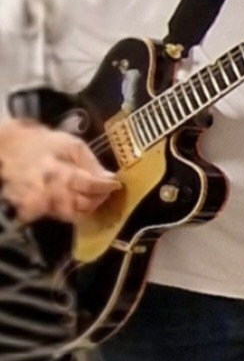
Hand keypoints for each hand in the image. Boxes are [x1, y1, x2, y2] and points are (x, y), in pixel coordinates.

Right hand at [0, 121, 116, 222]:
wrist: (10, 149)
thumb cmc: (45, 144)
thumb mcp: (71, 145)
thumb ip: (91, 163)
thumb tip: (110, 178)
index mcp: (56, 170)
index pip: (87, 185)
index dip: (105, 187)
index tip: (116, 184)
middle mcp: (46, 190)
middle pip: (82, 204)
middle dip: (99, 198)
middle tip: (106, 191)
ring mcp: (39, 202)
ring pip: (72, 215)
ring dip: (88, 207)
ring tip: (94, 195)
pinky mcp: (34, 210)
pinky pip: (60, 216)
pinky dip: (74, 211)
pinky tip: (78, 200)